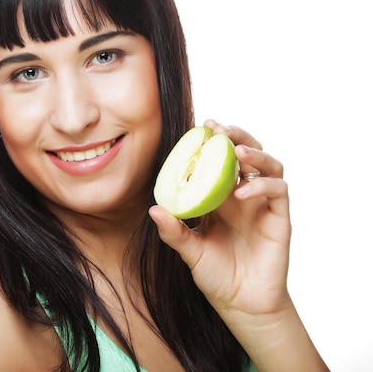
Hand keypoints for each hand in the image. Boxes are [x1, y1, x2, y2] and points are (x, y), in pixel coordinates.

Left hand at [149, 119, 291, 316]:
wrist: (241, 304)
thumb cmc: (216, 276)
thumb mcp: (190, 251)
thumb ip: (174, 232)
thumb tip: (153, 210)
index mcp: (220, 198)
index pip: (220, 161)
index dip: (213, 143)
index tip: (200, 128)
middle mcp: (243, 196)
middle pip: (248, 154)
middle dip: (236, 136)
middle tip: (218, 129)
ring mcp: (263, 206)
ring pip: (269, 166)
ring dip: (255, 153)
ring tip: (237, 151)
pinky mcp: (279, 219)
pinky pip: (278, 191)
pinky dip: (262, 185)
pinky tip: (242, 192)